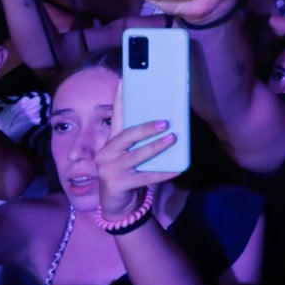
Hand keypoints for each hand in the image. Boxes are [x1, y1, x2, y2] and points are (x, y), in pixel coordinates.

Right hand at [95, 87, 181, 218]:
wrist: (116, 204)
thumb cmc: (128, 172)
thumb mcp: (132, 154)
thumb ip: (141, 141)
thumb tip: (166, 122)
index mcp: (110, 142)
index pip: (116, 117)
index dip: (119, 99)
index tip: (124, 80)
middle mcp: (105, 154)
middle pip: (125, 136)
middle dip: (146, 128)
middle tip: (166, 122)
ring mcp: (108, 170)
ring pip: (136, 156)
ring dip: (156, 147)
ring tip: (173, 139)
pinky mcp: (116, 186)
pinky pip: (146, 177)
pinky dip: (164, 172)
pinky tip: (179, 168)